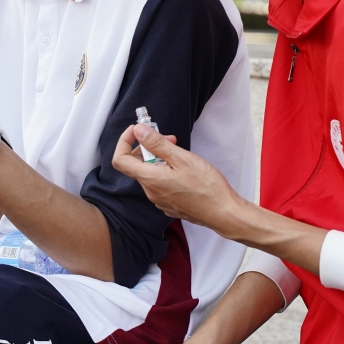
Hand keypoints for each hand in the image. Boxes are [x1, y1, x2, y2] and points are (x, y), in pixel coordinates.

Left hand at [111, 125, 249, 233]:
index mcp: (150, 179)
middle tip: (169, 139)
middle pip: (136, 165)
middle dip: (148, 147)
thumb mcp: (182, 158)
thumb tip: (138, 130)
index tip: (138, 130)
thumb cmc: (207, 187)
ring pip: (150, 173)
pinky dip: (165, 171)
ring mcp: (160, 200)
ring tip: (180, 153)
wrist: (224, 213)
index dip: (124, 141)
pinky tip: (184, 169)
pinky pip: (160, 184)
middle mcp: (151, 192)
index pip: (120, 160)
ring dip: (159, 159)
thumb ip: (157, 144)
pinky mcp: (170, 204)